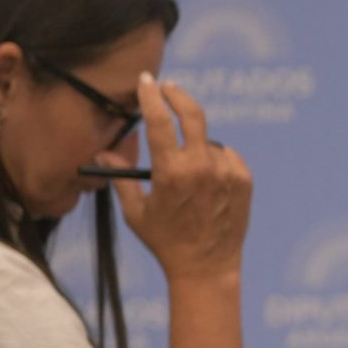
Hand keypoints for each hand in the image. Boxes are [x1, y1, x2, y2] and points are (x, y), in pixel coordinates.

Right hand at [112, 75, 249, 283]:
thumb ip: (121, 177)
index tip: (146, 80)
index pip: (159, 120)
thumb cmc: (165, 241)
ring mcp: (227, 173)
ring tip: (187, 172)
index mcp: (171, 171)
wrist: (207, 268)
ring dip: (196, 145)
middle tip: (168, 88)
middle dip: (178, 95)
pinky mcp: (244, 181)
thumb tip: (103, 153)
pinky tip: (207, 181)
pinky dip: (215, 160)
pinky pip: (227, 156)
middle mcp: (202, 168)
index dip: (151, 95)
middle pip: (193, 114)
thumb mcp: (135, 210)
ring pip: (209, 141)